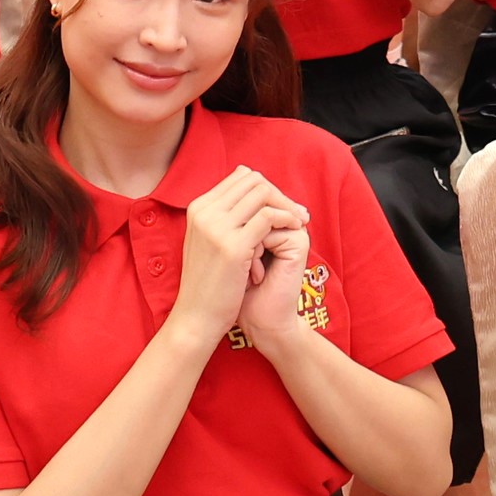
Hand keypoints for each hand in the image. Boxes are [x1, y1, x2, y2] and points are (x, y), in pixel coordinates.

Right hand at [172, 166, 310, 343]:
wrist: (196, 318)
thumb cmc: (208, 284)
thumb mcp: (208, 242)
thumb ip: (224, 218)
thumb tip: (254, 196)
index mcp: (198, 208)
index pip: (240, 177)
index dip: (267, 188)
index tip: (282, 205)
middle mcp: (204, 212)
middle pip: (253, 180)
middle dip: (279, 194)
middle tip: (297, 212)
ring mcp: (217, 227)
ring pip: (262, 193)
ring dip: (286, 205)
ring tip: (299, 222)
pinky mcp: (233, 246)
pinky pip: (269, 216)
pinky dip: (287, 219)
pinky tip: (294, 230)